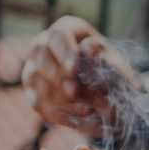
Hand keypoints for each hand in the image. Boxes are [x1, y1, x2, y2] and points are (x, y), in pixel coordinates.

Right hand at [22, 16, 143, 139]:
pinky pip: (37, 103)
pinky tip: (78, 118)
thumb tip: (88, 48)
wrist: (111, 100)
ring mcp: (34, 69)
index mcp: (68, 30)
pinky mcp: (33, 93)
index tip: (74, 70)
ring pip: (33, 79)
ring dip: (58, 97)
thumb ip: (104, 61)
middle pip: (39, 54)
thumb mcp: (115, 68)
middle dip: (57, 75)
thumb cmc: (112, 75)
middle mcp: (44, 45)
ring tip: (85, 109)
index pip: (58, 35)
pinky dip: (58, 113)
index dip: (64, 52)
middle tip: (75, 92)